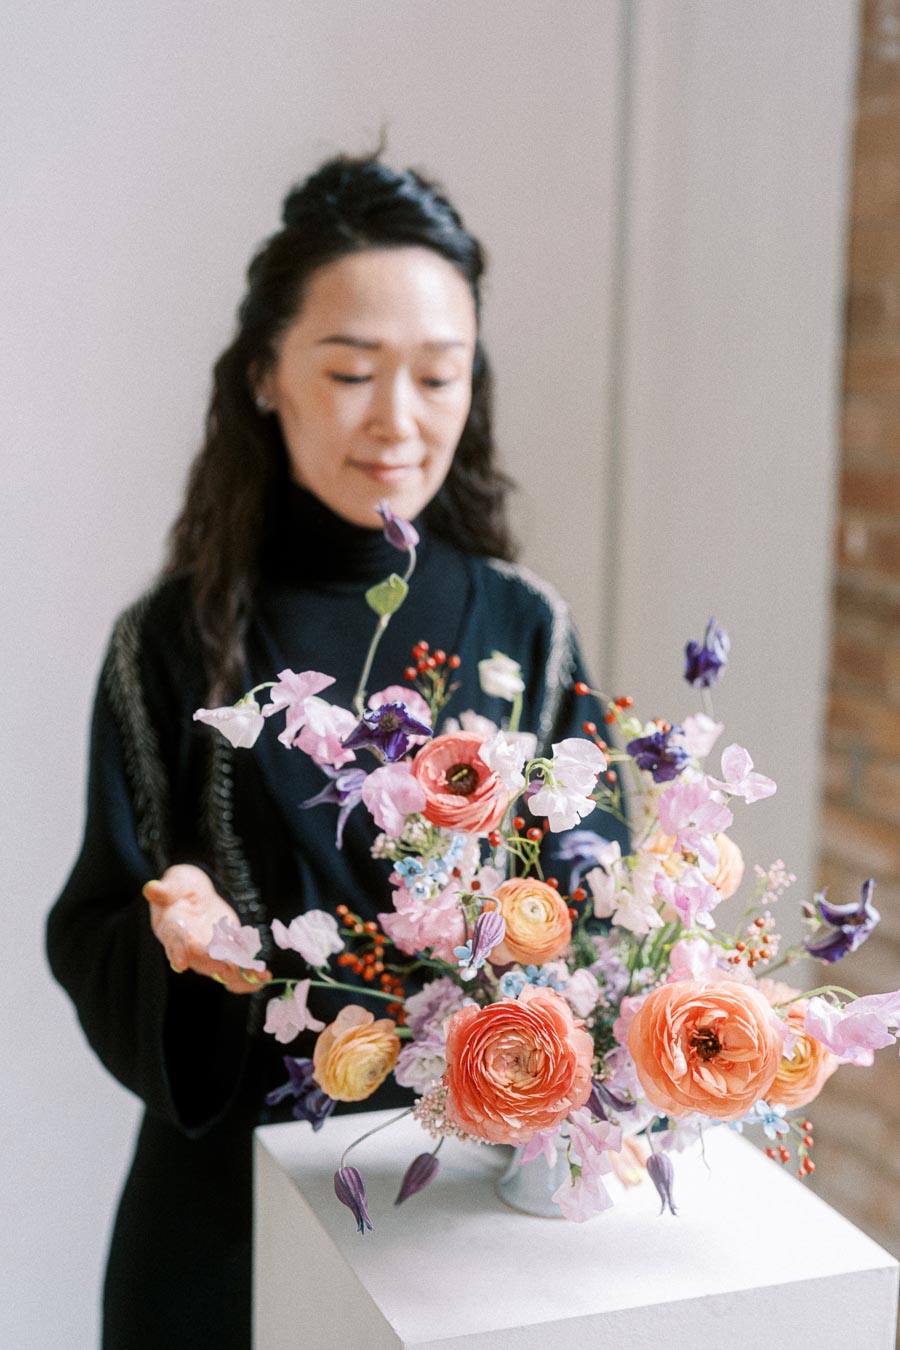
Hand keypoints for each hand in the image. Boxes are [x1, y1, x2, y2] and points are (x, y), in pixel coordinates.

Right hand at [143, 864, 269, 994]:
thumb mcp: (173, 885)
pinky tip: (264, 978)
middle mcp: (188, 947)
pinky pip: (235, 969)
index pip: (173, 941)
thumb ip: (164, 890)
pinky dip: (249, 976)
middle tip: (228, 969)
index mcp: (171, 929)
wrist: (192, 896)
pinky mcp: (225, 954)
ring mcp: (208, 953)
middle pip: (200, 959)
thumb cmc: (179, 890)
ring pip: (220, 970)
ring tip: (256, 979)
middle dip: (214, 965)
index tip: (181, 963)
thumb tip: (151, 889)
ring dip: (238, 976)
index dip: (177, 951)